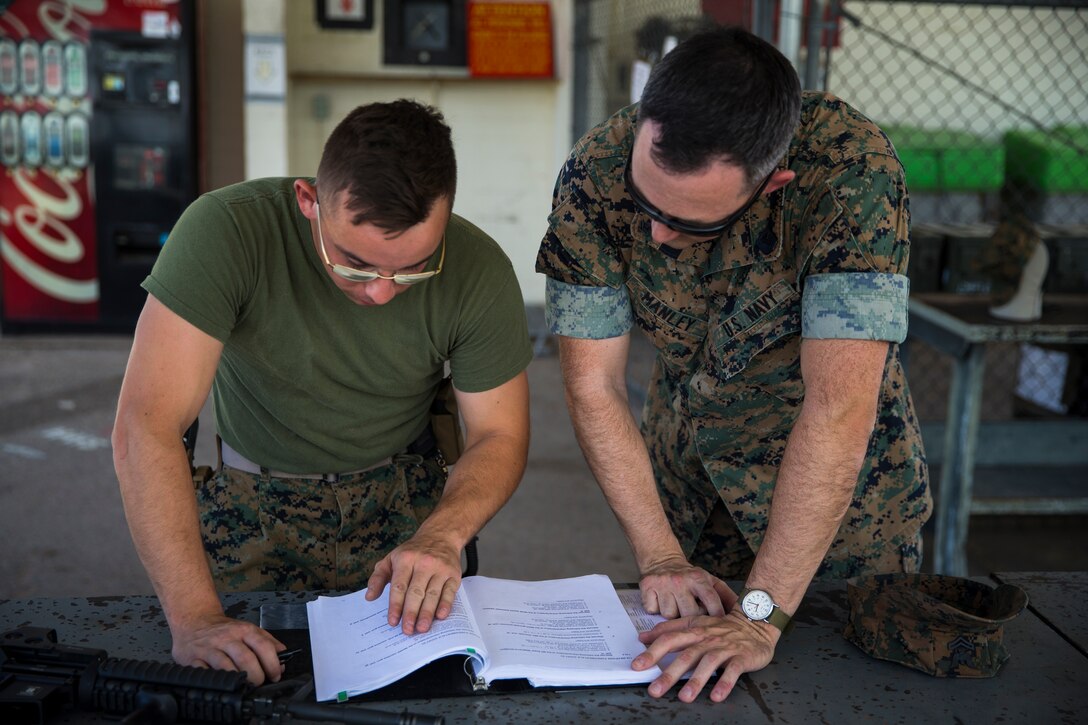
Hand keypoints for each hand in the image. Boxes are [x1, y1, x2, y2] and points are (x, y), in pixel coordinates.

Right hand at [170, 612, 285, 685]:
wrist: (194, 621)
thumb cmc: (224, 629)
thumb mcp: (249, 629)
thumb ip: (268, 642)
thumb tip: (283, 658)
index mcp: (244, 630)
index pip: (263, 646)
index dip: (273, 664)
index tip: (276, 674)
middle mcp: (227, 638)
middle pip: (246, 658)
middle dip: (256, 676)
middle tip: (259, 683)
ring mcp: (210, 648)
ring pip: (226, 666)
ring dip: (238, 679)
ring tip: (244, 685)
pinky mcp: (193, 659)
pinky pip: (204, 672)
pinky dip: (215, 680)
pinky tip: (222, 683)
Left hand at [365, 532, 461, 634]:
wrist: (440, 535)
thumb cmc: (413, 552)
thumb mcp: (391, 559)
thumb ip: (378, 577)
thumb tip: (369, 597)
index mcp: (406, 559)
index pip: (399, 586)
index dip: (395, 605)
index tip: (393, 621)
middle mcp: (424, 563)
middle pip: (416, 592)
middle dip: (411, 613)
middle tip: (407, 630)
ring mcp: (440, 568)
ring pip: (433, 594)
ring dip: (427, 613)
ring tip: (421, 628)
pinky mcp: (454, 574)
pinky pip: (450, 592)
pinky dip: (445, 604)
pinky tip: (440, 616)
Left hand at [632, 608, 777, 702]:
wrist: (755, 623)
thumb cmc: (721, 627)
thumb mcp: (694, 623)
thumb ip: (669, 629)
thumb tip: (643, 637)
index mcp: (694, 630)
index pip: (669, 639)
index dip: (652, 652)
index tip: (637, 665)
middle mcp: (707, 639)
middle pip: (686, 656)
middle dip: (669, 674)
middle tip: (655, 690)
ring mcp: (724, 648)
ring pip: (708, 663)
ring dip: (696, 681)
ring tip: (684, 697)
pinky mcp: (741, 657)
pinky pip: (732, 671)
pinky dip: (724, 683)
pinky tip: (716, 696)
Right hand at [639, 555, 736, 617]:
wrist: (662, 560)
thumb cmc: (689, 577)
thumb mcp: (709, 581)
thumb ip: (726, 596)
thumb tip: (745, 612)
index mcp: (699, 578)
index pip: (712, 603)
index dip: (717, 618)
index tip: (719, 629)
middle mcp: (681, 580)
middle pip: (689, 615)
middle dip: (690, 617)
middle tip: (689, 610)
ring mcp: (663, 583)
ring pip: (669, 615)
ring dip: (671, 614)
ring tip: (674, 603)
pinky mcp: (647, 586)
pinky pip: (653, 611)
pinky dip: (655, 609)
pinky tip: (660, 600)